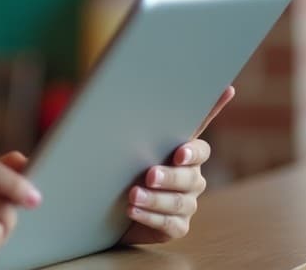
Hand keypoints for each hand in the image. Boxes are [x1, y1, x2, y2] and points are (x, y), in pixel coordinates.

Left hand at [120, 85, 234, 244]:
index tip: (179, 151)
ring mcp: (186, 201)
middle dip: (170, 176)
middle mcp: (191, 176)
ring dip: (156, 198)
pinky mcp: (176, 225)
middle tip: (149, 174)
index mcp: (183, 151)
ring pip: (180, 201)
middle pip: (191, 176)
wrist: (104, 202)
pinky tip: (133, 210)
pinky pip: (171, 224)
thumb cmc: (118, 163)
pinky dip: (151, 217)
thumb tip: (114, 79)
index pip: (201, 144)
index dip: (193, 149)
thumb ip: (132, 121)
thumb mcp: (124, 140)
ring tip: (133, 194)